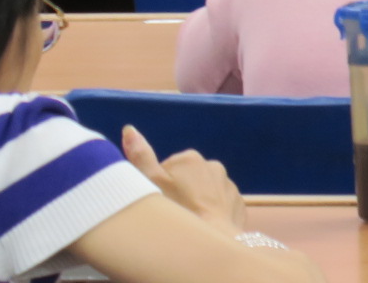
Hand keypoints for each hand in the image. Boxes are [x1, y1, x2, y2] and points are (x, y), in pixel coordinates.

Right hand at [122, 125, 248, 236]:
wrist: (212, 237)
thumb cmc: (177, 210)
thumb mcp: (149, 182)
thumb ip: (140, 156)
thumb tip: (130, 129)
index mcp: (189, 158)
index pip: (165, 171)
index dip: (157, 188)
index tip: (158, 202)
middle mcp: (213, 165)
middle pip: (185, 181)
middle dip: (177, 194)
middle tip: (172, 214)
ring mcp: (227, 184)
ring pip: (203, 193)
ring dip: (194, 204)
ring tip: (187, 222)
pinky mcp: (236, 202)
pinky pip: (218, 206)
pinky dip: (210, 214)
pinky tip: (202, 226)